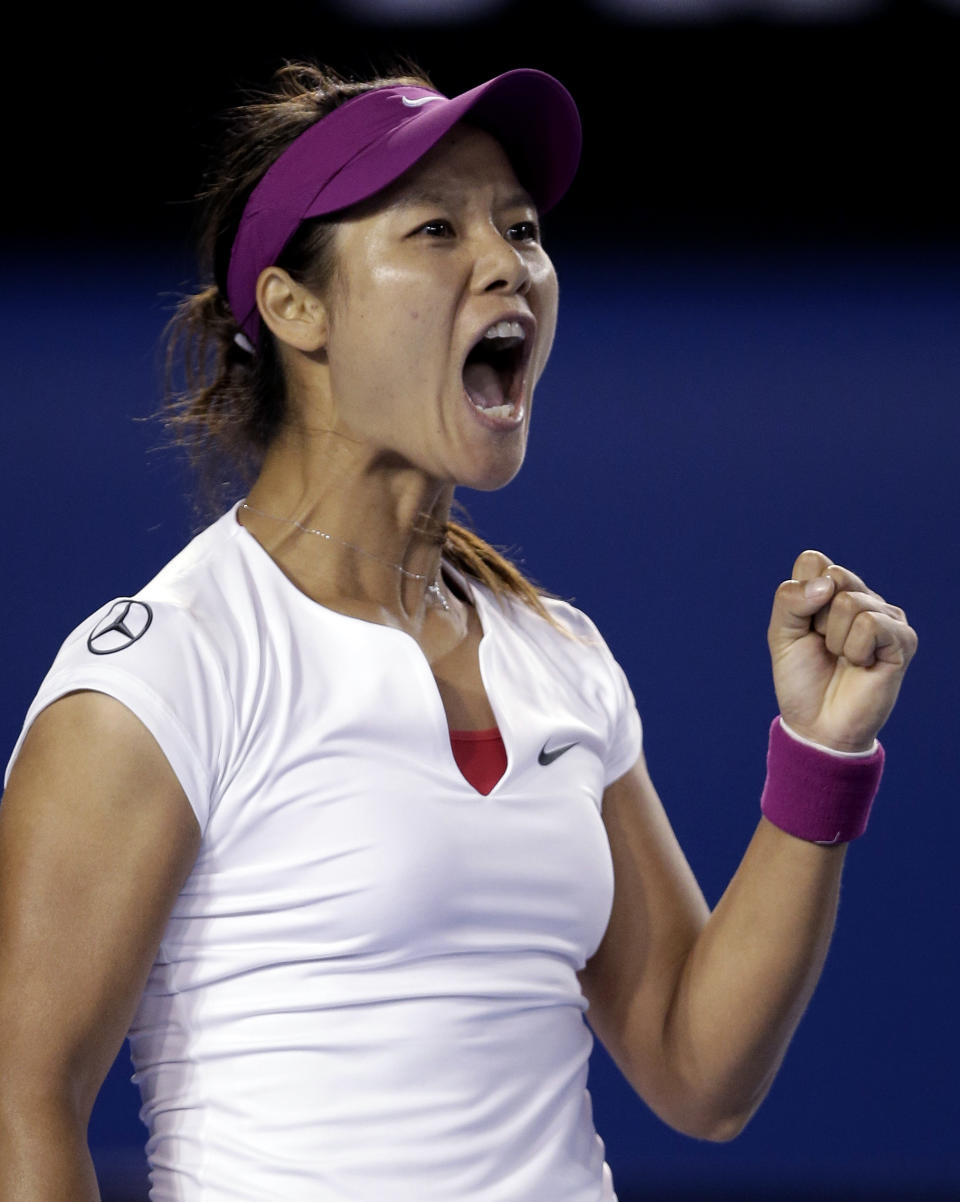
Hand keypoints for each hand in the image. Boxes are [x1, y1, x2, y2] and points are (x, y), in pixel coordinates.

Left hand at [767, 550, 916, 751]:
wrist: (818, 724)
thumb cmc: (801, 678)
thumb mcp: (781, 634)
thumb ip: (791, 600)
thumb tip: (828, 583)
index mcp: (833, 591)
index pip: (813, 561)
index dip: (799, 596)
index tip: (802, 627)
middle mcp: (862, 598)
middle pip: (834, 576)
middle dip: (816, 616)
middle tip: (823, 644)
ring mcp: (886, 616)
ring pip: (851, 602)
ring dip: (834, 638)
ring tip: (842, 658)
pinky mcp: (902, 639)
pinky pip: (870, 624)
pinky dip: (854, 649)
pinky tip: (861, 665)